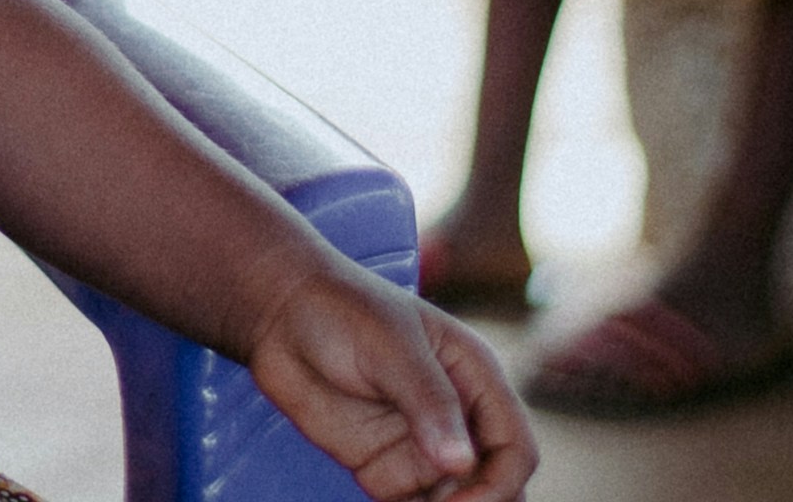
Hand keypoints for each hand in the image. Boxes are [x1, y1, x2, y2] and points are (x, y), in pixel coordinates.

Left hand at [245, 266, 530, 501]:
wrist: (278, 312)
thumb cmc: (342, 309)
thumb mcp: (391, 346)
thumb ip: (429, 402)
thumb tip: (461, 463)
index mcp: (475, 380)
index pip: (514, 449)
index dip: (499, 484)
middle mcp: (456, 419)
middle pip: (493, 484)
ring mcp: (420, 446)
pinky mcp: (383, 466)